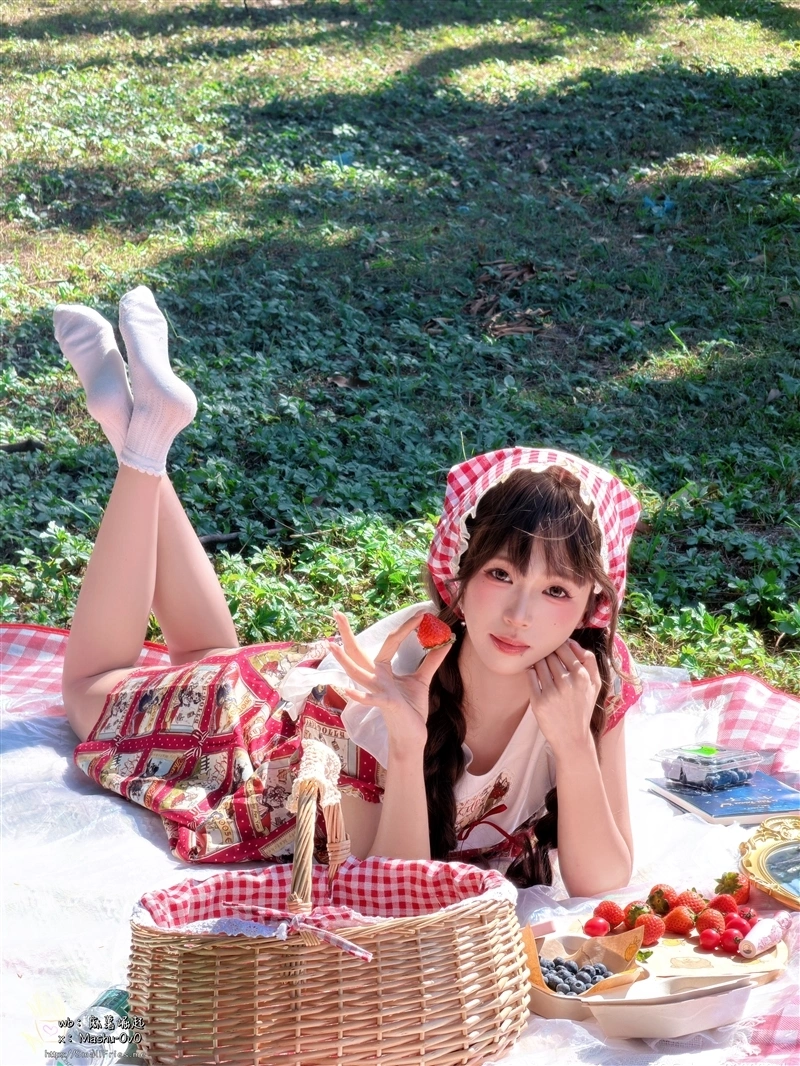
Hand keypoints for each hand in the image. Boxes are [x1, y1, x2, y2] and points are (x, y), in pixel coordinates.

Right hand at [328, 610, 451, 752]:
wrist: (412, 735)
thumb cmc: (411, 709)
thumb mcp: (422, 679)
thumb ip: (431, 660)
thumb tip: (446, 641)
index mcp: (383, 670)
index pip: (390, 641)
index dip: (406, 626)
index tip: (421, 613)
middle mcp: (375, 678)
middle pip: (357, 652)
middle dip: (347, 633)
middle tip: (337, 613)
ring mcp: (377, 690)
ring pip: (357, 673)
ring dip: (344, 660)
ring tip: (332, 645)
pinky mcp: (385, 704)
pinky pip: (370, 698)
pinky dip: (360, 695)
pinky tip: (348, 690)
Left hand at [527, 638, 601, 758]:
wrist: (572, 737)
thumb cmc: (583, 708)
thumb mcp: (595, 685)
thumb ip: (590, 661)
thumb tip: (572, 642)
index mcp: (582, 676)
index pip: (565, 648)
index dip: (558, 646)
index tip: (555, 650)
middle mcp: (567, 683)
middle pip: (550, 655)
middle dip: (548, 654)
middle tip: (547, 660)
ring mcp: (551, 692)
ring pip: (539, 663)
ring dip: (538, 662)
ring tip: (542, 668)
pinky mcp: (538, 701)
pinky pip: (530, 675)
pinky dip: (531, 672)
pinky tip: (534, 675)